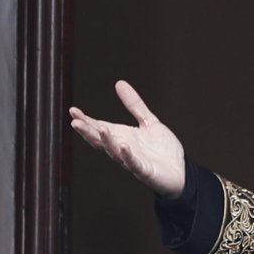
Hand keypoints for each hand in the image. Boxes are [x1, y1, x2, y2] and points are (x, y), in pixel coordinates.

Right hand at [68, 80, 185, 198]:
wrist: (180, 170)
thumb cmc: (162, 148)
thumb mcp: (148, 121)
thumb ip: (134, 105)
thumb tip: (119, 83)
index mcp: (122, 137)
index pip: (99, 128)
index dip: (86, 120)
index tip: (73, 110)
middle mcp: (123, 149)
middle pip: (101, 140)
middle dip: (88, 132)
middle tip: (74, 122)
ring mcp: (132, 161)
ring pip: (115, 152)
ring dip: (107, 141)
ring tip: (100, 128)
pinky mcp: (144, 171)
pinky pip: (134, 164)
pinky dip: (128, 156)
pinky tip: (123, 146)